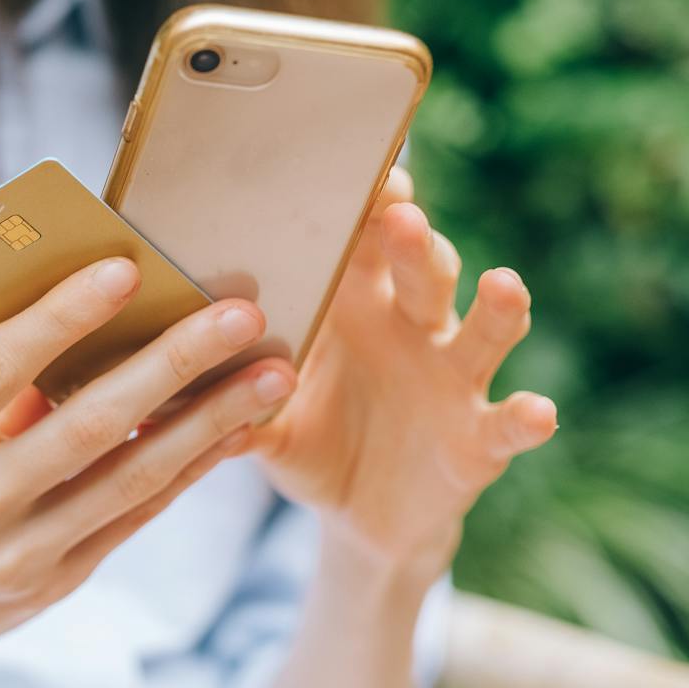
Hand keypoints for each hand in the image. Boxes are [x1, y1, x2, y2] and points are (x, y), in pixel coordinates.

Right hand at [0, 258, 296, 687]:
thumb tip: (87, 328)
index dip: (60, 318)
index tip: (126, 268)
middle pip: (85, 426)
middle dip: (173, 364)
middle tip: (241, 312)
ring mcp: (12, 557)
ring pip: (129, 478)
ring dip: (210, 422)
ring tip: (272, 375)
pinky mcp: (51, 584)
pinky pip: (133, 516)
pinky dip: (187, 469)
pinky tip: (235, 431)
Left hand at [250, 168, 556, 580]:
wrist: (357, 516)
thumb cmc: (306, 440)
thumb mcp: (261, 419)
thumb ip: (221, 398)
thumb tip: (150, 389)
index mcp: (353, 306)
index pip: (362, 240)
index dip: (366, 204)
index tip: (360, 171)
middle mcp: (410, 328)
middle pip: (422, 269)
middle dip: (414, 241)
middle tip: (401, 215)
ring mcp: (451, 379)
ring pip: (481, 331)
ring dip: (496, 309)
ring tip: (502, 286)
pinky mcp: (479, 438)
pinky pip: (507, 423)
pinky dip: (527, 418)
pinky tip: (537, 410)